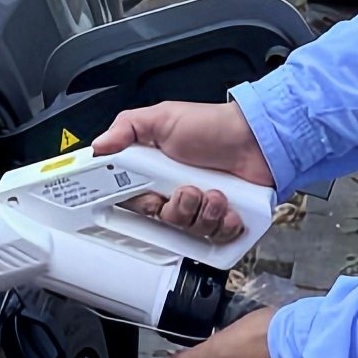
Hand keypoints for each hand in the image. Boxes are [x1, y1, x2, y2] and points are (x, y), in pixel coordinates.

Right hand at [92, 100, 272, 240]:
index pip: (136, 201)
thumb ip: (127, 127)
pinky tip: (230, 208)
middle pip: (163, 221)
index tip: (150, 197)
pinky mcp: (225, 219)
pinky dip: (225, 225)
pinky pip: (217, 239)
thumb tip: (100, 144)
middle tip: (188, 189)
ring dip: (203, 214)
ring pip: (190, 231)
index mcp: (157, 172)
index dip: (141, 204)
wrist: (258, 138)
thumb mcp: (163, 118)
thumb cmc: (213, 126)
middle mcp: (178, 192)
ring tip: (215, 193)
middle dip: (177, 208)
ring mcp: (202, 208)